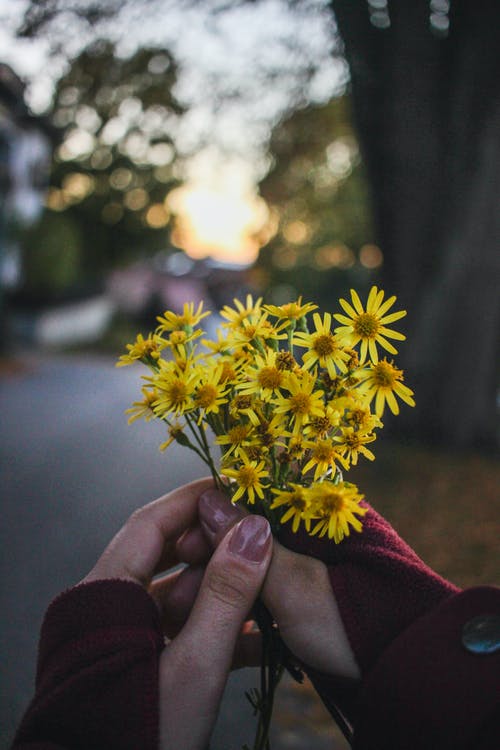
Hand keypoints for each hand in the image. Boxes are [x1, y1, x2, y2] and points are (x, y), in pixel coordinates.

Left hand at [83, 478, 272, 749]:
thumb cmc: (142, 733)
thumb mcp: (194, 664)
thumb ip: (226, 594)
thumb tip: (255, 528)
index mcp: (106, 594)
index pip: (151, 523)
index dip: (194, 500)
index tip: (237, 489)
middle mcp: (109, 607)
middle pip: (166, 556)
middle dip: (216, 549)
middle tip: (261, 544)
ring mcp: (124, 636)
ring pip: (177, 594)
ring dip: (221, 593)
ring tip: (267, 592)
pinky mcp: (140, 663)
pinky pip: (179, 630)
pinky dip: (214, 628)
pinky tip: (257, 637)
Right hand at [180, 486, 360, 680]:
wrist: (404, 673)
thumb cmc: (354, 623)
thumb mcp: (296, 584)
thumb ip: (250, 544)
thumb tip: (210, 500)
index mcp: (321, 508)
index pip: (256, 492)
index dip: (216, 514)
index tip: (184, 541)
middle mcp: (315, 526)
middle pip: (249, 529)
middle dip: (212, 556)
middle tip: (181, 591)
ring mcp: (312, 559)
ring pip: (253, 560)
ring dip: (222, 583)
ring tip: (188, 611)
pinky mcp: (310, 591)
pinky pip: (266, 585)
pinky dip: (242, 600)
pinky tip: (218, 621)